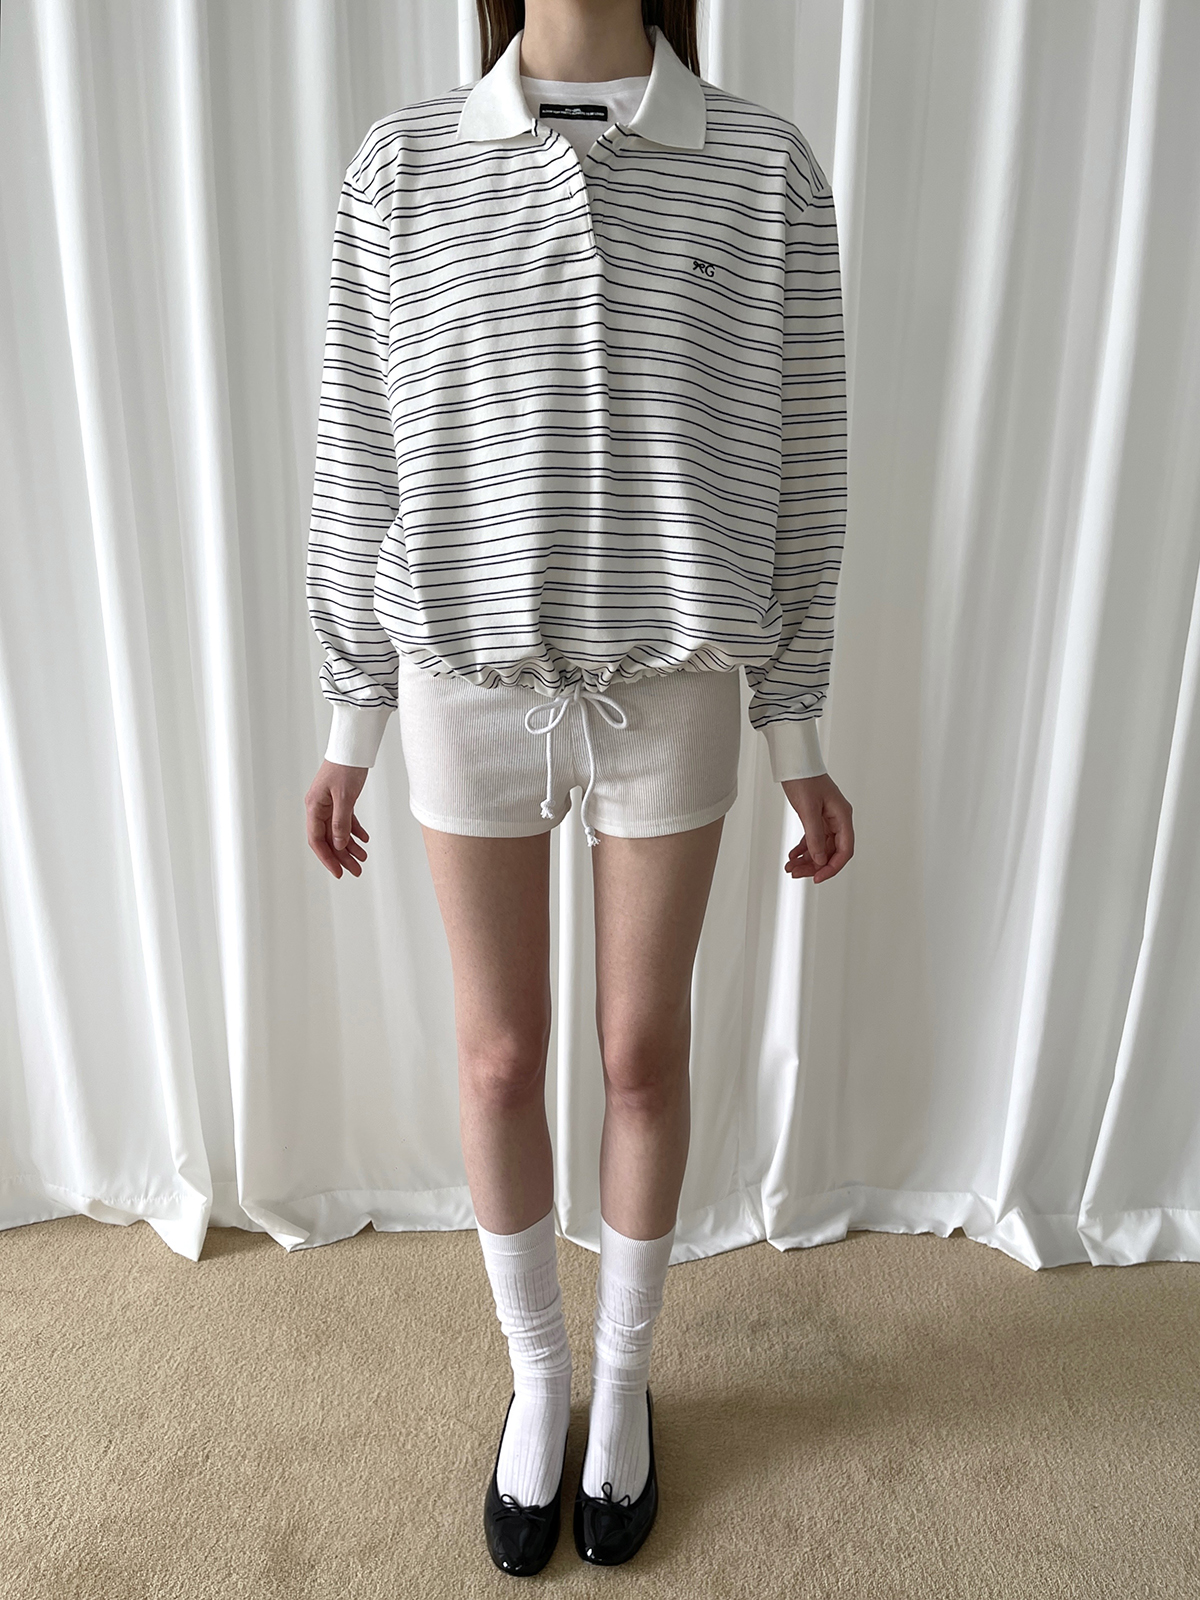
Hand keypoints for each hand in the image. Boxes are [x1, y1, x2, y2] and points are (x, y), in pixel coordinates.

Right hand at [306, 760, 370, 878]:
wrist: (353, 747)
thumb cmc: (346, 767)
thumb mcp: (345, 797)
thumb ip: (341, 822)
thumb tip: (338, 844)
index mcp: (314, 807)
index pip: (317, 840)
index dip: (327, 858)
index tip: (338, 872)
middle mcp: (318, 807)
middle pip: (328, 839)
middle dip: (342, 857)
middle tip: (356, 870)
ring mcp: (329, 804)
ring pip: (337, 832)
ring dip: (350, 846)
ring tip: (363, 858)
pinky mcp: (340, 799)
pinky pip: (345, 821)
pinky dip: (354, 831)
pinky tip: (364, 840)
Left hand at [780, 772, 852, 883]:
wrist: (795, 762)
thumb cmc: (804, 778)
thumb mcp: (808, 809)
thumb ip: (814, 836)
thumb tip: (819, 859)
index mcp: (842, 816)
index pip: (844, 850)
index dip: (832, 867)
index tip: (818, 878)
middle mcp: (838, 819)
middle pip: (831, 852)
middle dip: (815, 865)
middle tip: (798, 874)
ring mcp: (827, 819)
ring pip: (820, 848)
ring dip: (807, 860)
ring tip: (791, 867)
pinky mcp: (816, 817)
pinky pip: (812, 839)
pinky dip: (803, 849)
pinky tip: (793, 856)